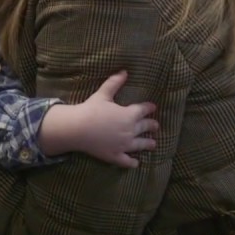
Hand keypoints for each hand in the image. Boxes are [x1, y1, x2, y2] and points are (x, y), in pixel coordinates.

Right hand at [42, 72, 157, 166]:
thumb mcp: (103, 94)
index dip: (149, 108)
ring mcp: (124, 145)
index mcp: (129, 115)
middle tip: (155, 126)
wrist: (78, 128)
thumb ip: (114, 83)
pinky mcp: (115, 155)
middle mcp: (130, 130)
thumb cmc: (91, 109)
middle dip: (151, 125)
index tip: (153, 107)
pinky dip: (132, 163)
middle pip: (145, 127)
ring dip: (148, 144)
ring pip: (140, 145)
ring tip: (153, 144)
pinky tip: (136, 163)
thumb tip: (124, 71)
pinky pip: (127, 161)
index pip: (143, 110)